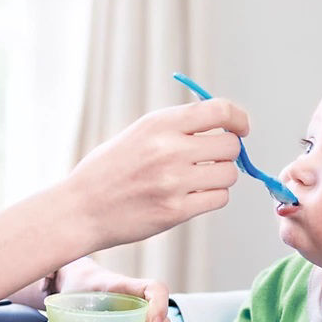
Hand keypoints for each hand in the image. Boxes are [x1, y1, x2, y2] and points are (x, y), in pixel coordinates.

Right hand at [61, 99, 248, 251]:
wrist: (81, 208)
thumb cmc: (110, 169)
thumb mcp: (139, 132)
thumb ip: (178, 125)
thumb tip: (224, 123)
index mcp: (159, 123)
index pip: (220, 110)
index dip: (238, 119)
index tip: (240, 128)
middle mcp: (169, 149)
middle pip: (230, 145)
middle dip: (227, 152)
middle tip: (212, 159)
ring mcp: (173, 182)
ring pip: (229, 174)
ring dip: (221, 177)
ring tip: (198, 179)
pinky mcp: (176, 211)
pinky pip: (219, 199)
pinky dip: (212, 197)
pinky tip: (192, 195)